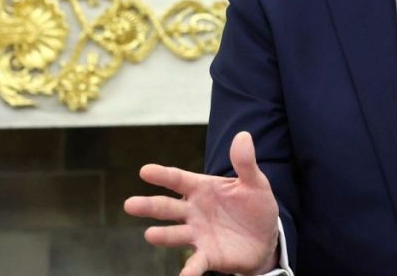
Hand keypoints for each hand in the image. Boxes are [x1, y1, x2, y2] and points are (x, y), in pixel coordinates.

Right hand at [124, 131, 280, 275]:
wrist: (267, 238)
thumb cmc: (255, 206)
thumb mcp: (255, 183)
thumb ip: (245, 163)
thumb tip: (242, 136)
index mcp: (202, 189)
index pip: (179, 179)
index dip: (163, 175)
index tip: (145, 170)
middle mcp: (193, 211)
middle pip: (167, 207)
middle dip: (149, 206)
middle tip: (129, 204)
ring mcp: (197, 234)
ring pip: (174, 234)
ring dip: (162, 235)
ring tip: (150, 234)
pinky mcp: (207, 255)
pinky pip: (195, 264)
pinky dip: (189, 271)